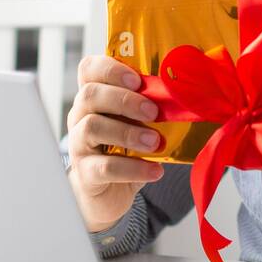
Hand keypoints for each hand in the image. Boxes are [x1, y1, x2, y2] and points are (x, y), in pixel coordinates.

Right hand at [65, 55, 165, 232]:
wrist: (107, 192)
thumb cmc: (124, 148)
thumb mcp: (136, 123)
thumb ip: (149, 106)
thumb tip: (183, 93)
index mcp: (94, 97)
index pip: (89, 69)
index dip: (110, 69)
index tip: (137, 79)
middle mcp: (80, 116)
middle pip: (90, 95)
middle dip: (125, 100)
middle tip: (153, 112)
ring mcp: (78, 144)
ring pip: (92, 127)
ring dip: (128, 132)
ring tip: (155, 142)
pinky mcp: (85, 173)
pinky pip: (104, 167)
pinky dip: (133, 168)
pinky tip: (155, 171)